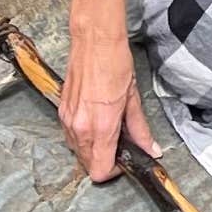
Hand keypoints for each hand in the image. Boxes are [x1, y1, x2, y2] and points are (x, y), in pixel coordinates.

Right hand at [60, 32, 161, 181]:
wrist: (94, 40)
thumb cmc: (115, 63)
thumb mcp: (133, 100)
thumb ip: (139, 130)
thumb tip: (150, 149)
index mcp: (100, 128)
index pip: (99, 171)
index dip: (113, 171)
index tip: (124, 160)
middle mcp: (79, 128)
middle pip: (87, 165)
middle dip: (103, 160)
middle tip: (119, 144)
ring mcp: (67, 120)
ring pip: (77, 151)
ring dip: (92, 149)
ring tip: (108, 130)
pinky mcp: (61, 111)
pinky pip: (70, 135)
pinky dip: (83, 135)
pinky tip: (96, 120)